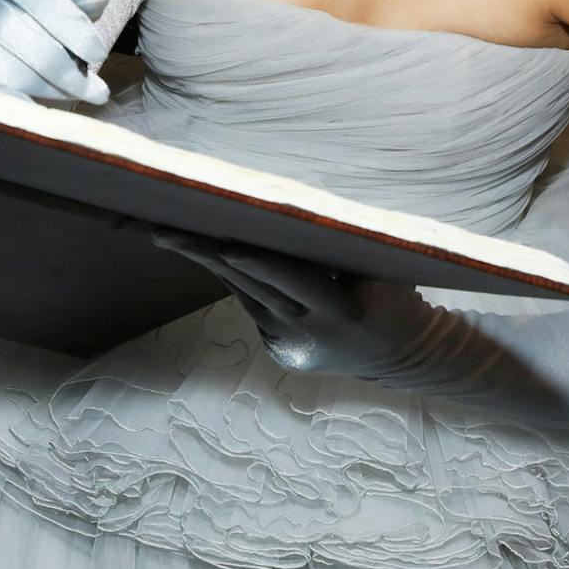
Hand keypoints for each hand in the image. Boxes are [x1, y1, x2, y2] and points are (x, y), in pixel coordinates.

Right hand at [0, 0, 112, 105]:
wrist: (7, 37)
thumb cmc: (42, 18)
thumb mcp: (60, 4)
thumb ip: (78, 3)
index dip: (65, 20)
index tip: (98, 54)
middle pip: (8, 26)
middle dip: (58, 64)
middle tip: (95, 89)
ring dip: (38, 84)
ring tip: (74, 96)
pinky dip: (14, 100)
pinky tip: (44, 112)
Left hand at [150, 229, 432, 376]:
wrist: (402, 355)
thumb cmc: (396, 297)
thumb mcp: (382, 272)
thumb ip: (341, 250)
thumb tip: (294, 214)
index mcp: (341, 312)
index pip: (293, 281)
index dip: (260, 263)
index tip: (225, 244)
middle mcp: (308, 334)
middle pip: (252, 288)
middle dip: (208, 256)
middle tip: (166, 231)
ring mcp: (289, 347)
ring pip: (244, 296)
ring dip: (208, 264)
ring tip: (168, 235)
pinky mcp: (278, 351)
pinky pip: (253, 306)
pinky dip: (233, 278)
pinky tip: (204, 252)